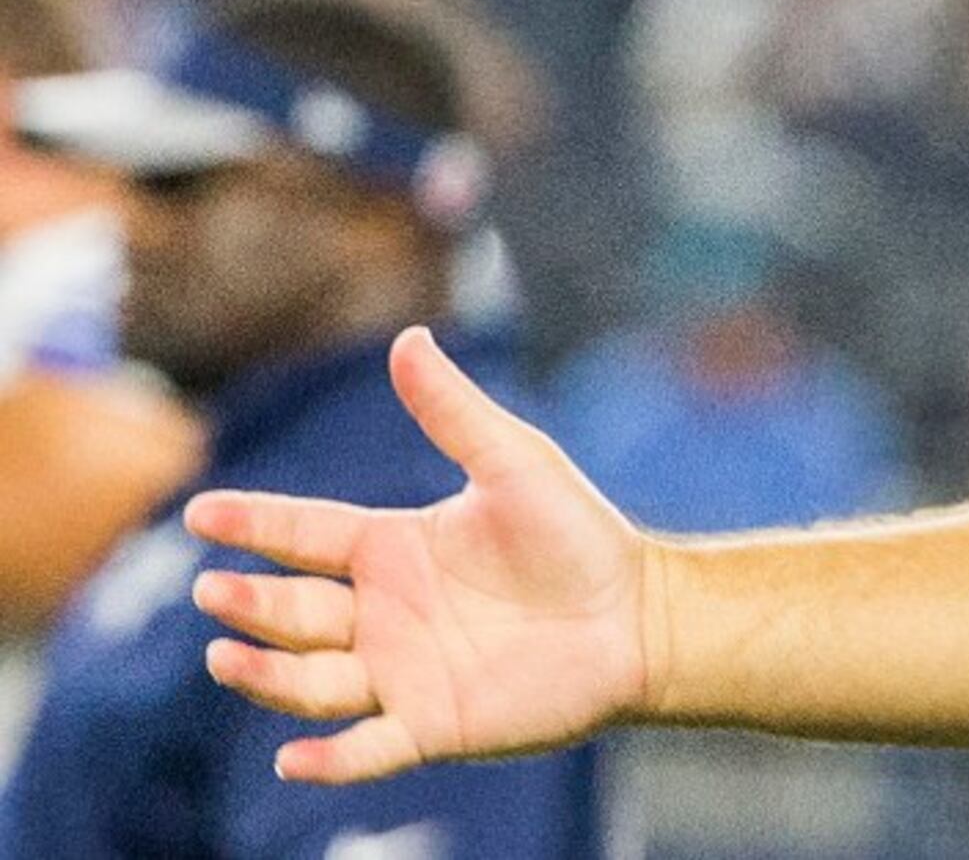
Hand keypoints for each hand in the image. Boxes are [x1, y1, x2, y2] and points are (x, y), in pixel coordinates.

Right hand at [186, 326, 658, 782]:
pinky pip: (366, 750)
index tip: (199, 513)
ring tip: (227, 657)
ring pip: (310, 682)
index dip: (252, 525)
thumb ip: (454, 411)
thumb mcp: (513, 463)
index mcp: (391, 548)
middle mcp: (383, 612)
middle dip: (250, 603)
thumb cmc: (578, 535)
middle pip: (295, 612)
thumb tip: (408, 338)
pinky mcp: (432, 726)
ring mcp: (401, 673)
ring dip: (265, 676)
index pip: (303, 535)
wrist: (639, 616)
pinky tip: (296, 758)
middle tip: (212, 591)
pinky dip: (328, 761)